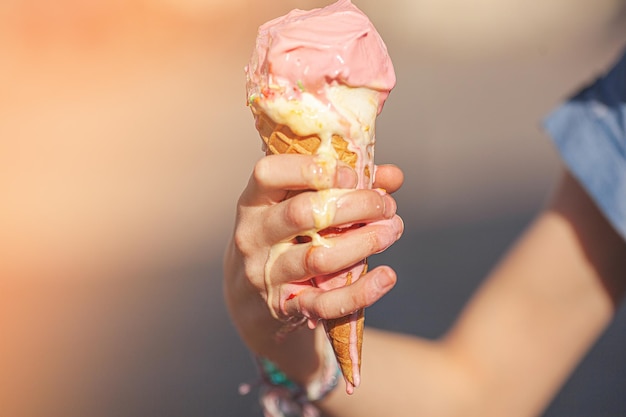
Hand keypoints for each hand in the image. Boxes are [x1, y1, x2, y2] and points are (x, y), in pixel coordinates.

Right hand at [224, 154, 403, 333]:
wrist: (252, 299)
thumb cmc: (286, 237)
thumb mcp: (299, 206)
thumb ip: (343, 186)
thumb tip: (392, 176)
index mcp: (254, 202)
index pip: (268, 173)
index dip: (309, 169)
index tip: (350, 175)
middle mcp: (254, 236)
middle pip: (302, 213)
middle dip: (354, 206)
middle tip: (385, 205)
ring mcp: (267, 274)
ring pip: (318, 257)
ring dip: (364, 243)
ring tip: (391, 231)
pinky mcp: (284, 307)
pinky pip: (325, 303)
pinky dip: (361, 292)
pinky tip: (386, 276)